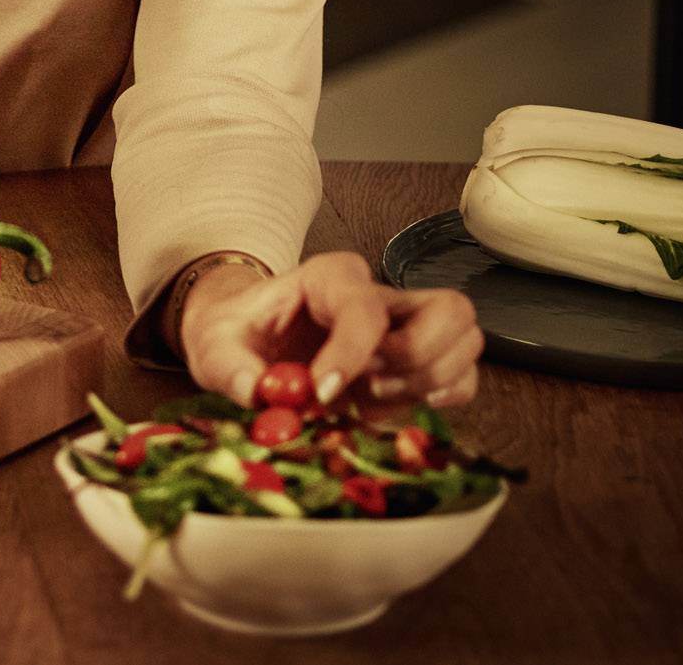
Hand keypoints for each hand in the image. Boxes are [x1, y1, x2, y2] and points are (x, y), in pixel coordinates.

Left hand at [179, 249, 482, 411]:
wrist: (244, 339)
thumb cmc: (237, 333)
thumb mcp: (215, 345)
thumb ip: (231, 368)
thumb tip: (257, 393)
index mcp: (328, 278)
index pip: (365, 308)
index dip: (351, 353)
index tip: (322, 389)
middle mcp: (378, 295)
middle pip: (449, 310)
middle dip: (417, 357)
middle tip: (370, 382)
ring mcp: (405, 326)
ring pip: (467, 341)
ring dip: (431, 380)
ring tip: (375, 394)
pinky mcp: (414, 360)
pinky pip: (461, 377)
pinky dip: (438, 399)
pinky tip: (389, 405)